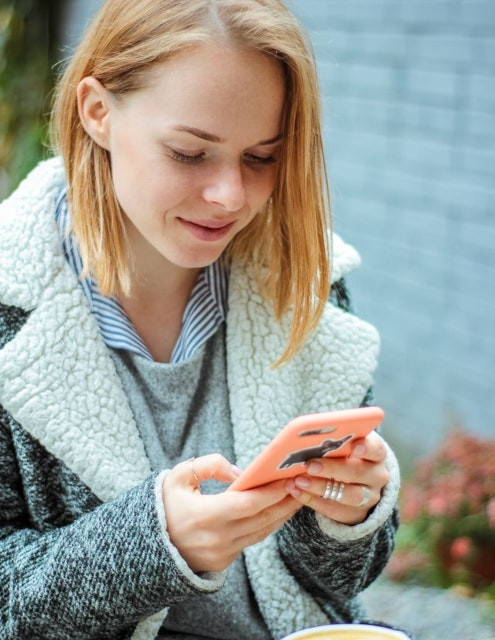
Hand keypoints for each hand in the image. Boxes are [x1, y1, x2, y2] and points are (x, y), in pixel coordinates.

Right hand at [162, 453, 300, 572]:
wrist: (146, 544)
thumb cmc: (165, 505)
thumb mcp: (179, 476)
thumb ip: (210, 466)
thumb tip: (240, 472)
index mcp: (204, 515)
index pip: (248, 504)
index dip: (271, 492)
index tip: (288, 478)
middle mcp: (216, 538)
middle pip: (261, 519)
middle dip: (284, 501)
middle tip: (301, 483)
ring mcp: (221, 553)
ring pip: (261, 532)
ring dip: (281, 514)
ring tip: (296, 496)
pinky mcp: (223, 562)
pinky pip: (251, 540)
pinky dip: (267, 525)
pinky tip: (277, 511)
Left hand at [285, 431, 388, 524]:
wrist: (355, 482)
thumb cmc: (345, 454)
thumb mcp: (345, 444)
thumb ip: (335, 439)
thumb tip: (311, 432)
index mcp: (377, 453)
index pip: (375, 449)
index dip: (366, 447)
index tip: (353, 446)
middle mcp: (377, 476)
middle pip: (359, 472)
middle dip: (333, 469)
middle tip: (310, 465)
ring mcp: (369, 497)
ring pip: (349, 495)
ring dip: (321, 487)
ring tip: (299, 480)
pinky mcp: (356, 514)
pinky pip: (335, 510)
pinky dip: (313, 500)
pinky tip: (296, 491)